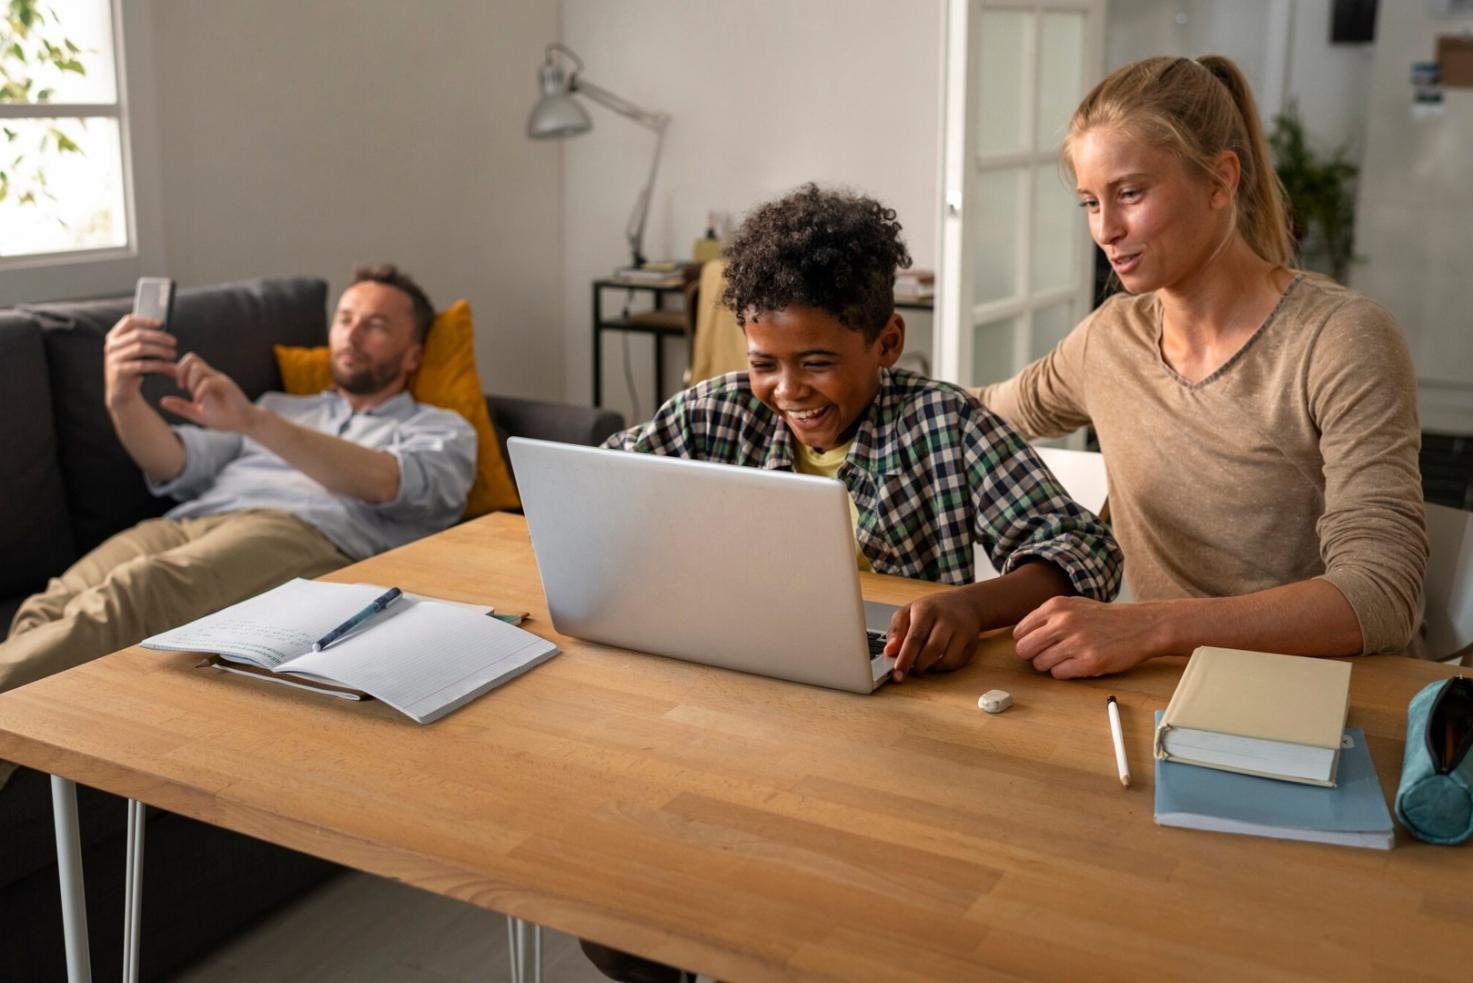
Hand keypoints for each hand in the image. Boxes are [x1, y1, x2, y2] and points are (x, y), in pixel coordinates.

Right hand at [103, 314, 176, 408]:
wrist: (122, 392)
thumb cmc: (134, 368)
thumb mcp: (136, 352)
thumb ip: (144, 341)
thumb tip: (165, 331)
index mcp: (114, 337)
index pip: (129, 321)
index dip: (146, 320)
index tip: (162, 323)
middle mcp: (111, 346)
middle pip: (138, 335)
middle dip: (159, 337)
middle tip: (174, 342)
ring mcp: (113, 358)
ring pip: (140, 348)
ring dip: (160, 350)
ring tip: (173, 354)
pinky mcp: (119, 371)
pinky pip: (142, 365)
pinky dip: (158, 364)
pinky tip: (168, 367)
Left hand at [159, 353, 258, 432]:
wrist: (245, 422)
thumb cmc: (224, 418)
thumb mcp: (196, 414)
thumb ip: (180, 407)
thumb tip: (162, 401)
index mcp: (202, 381)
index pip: (185, 366)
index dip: (171, 367)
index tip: (162, 373)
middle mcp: (210, 376)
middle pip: (191, 358)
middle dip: (180, 370)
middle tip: (181, 386)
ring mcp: (219, 379)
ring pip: (198, 367)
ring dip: (191, 382)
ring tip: (195, 397)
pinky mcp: (227, 385)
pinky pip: (208, 382)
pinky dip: (200, 391)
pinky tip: (200, 402)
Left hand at [884, 588, 982, 681]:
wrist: (965, 604)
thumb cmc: (932, 610)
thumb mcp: (909, 612)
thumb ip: (897, 631)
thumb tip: (889, 651)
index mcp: (927, 610)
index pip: (915, 637)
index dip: (905, 657)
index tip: (897, 671)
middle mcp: (947, 619)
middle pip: (933, 649)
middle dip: (918, 664)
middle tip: (909, 667)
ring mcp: (962, 631)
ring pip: (947, 659)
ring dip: (931, 667)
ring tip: (922, 662)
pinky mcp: (972, 643)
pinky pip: (956, 663)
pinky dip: (943, 667)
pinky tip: (936, 661)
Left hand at [1012, 596, 1166, 678]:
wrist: (1141, 626)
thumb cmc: (1104, 618)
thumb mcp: (1073, 605)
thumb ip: (1047, 616)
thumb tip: (1020, 635)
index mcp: (1056, 606)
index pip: (1019, 632)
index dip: (1027, 642)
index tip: (1038, 645)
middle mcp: (1063, 622)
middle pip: (1024, 650)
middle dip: (1033, 656)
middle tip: (1048, 656)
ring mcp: (1076, 642)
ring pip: (1040, 664)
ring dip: (1050, 666)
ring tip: (1067, 659)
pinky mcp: (1089, 661)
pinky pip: (1058, 674)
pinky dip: (1065, 673)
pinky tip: (1078, 664)